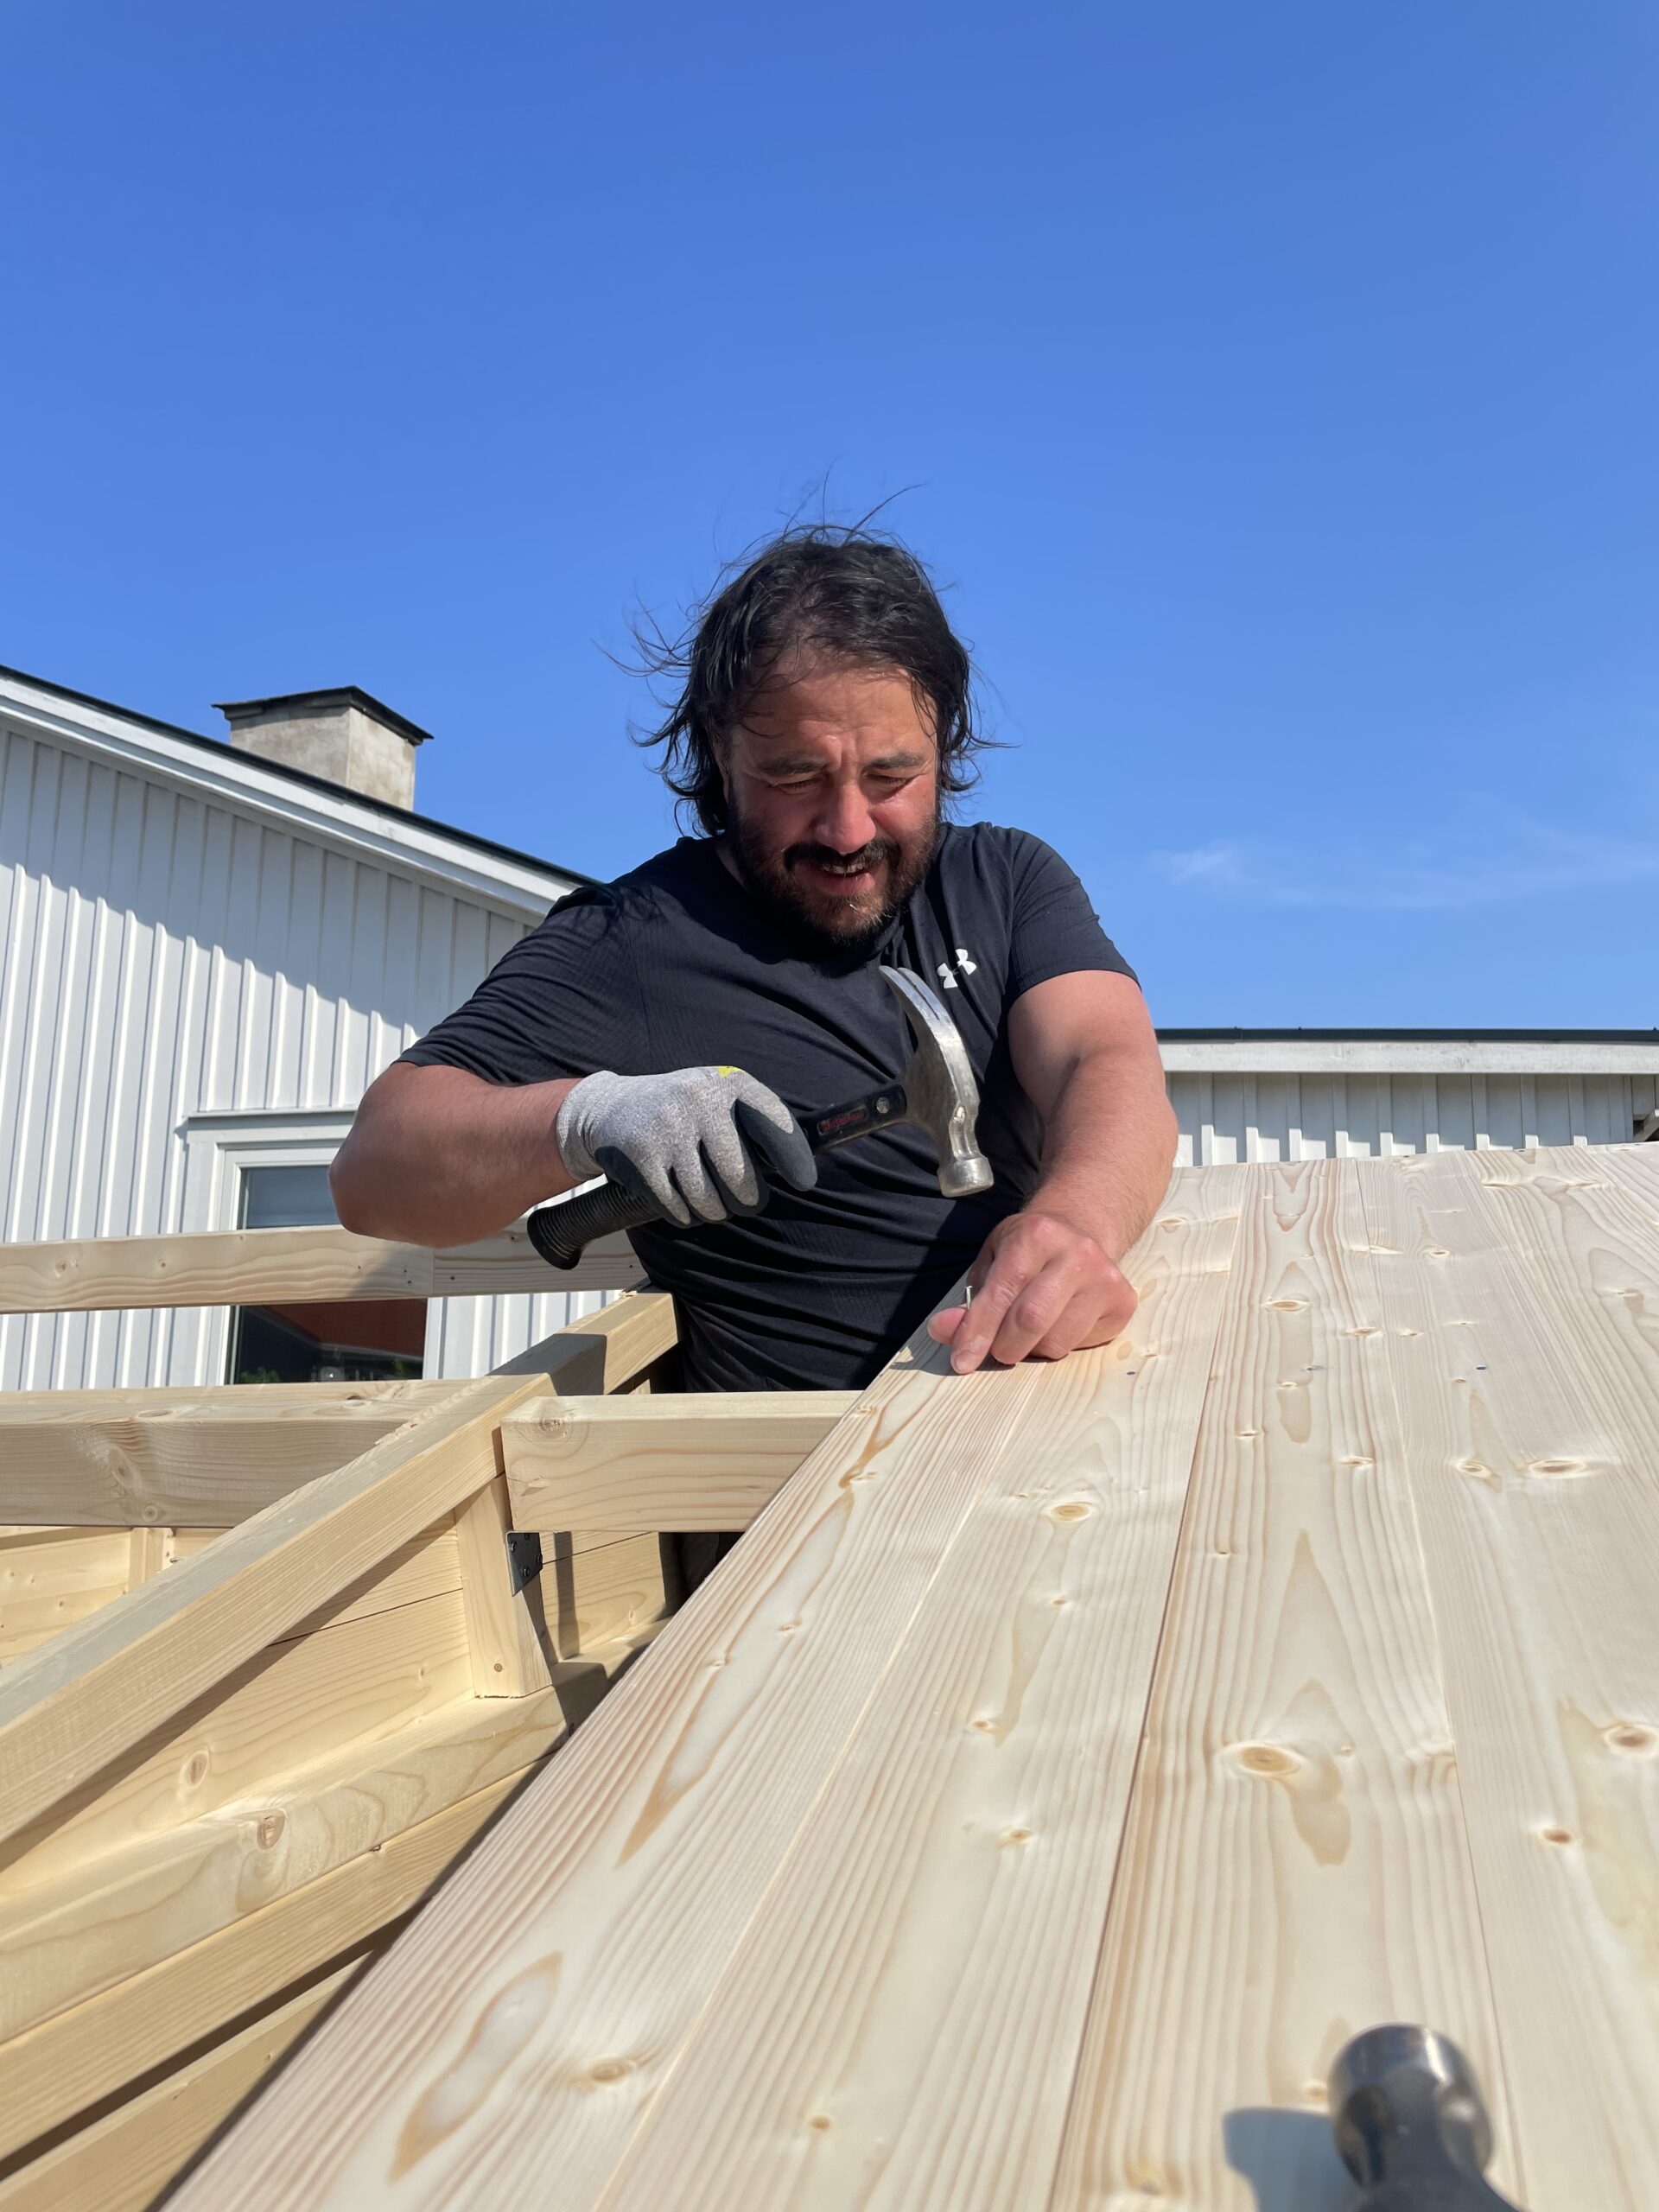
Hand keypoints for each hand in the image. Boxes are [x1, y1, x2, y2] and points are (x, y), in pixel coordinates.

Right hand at [554, 1066, 816, 1226]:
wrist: (611, 1107)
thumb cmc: (683, 1111)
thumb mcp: (717, 1099)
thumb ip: (754, 1126)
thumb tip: (797, 1170)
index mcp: (728, 1083)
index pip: (773, 1121)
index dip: (793, 1156)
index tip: (805, 1182)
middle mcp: (699, 1101)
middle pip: (741, 1178)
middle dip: (746, 1200)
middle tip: (742, 1201)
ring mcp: (668, 1129)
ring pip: (709, 1201)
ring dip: (713, 1211)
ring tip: (708, 1198)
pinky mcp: (641, 1157)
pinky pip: (678, 1209)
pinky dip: (685, 1215)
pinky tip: (681, 1200)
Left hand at [928, 1208, 1136, 1372]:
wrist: (1081, 1230)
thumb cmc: (1028, 1251)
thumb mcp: (993, 1262)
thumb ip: (969, 1299)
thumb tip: (942, 1331)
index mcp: (1037, 1234)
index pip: (1001, 1293)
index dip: (977, 1331)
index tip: (961, 1361)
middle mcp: (1077, 1252)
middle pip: (1031, 1321)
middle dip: (1004, 1346)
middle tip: (997, 1348)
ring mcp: (1105, 1278)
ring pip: (1057, 1342)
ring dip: (1033, 1349)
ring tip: (1032, 1327)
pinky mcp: (1123, 1302)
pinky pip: (1081, 1346)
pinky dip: (1060, 1345)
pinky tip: (1061, 1320)